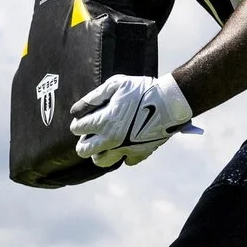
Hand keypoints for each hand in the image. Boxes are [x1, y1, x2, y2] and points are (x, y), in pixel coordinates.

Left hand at [70, 73, 193, 167]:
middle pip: (83, 150)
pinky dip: (123, 154)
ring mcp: (125, 149)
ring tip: (104, 141)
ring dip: (99, 152)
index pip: (77, 129)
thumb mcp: (116, 85)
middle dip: (83, 142)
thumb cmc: (142, 90)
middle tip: (91, 133)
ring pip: (100, 161)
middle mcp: (110, 139)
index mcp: (103, 121)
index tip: (85, 118)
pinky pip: (125, 161)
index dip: (78, 123)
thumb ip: (93, 98)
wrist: (170, 102)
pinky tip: (126, 143)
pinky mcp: (139, 153)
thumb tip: (75, 111)